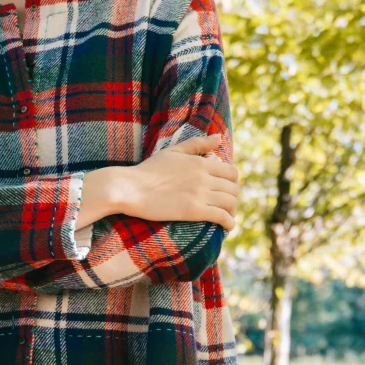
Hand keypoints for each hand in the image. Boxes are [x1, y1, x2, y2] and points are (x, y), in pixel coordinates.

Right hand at [109, 134, 238, 230]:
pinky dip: (229, 223)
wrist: (129, 188)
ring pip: (231, 203)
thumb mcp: (173, 151)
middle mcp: (204, 177)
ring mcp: (200, 194)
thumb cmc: (148, 170)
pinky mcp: (194, 211)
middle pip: (234, 188)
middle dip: (233, 198)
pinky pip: (222, 217)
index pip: (232, 172)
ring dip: (232, 211)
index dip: (232, 183)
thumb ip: (198, 144)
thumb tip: (219, 137)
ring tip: (226, 217)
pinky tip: (226, 227)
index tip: (225, 190)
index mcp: (200, 162)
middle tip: (225, 206)